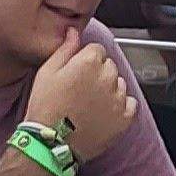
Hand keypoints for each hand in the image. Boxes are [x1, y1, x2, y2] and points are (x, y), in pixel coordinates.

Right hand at [24, 28, 136, 163]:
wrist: (50, 143)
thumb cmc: (45, 108)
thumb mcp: (47, 72)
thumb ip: (65, 49)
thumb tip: (74, 32)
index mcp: (89, 62)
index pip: (96, 49)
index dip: (84, 60)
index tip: (76, 72)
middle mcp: (108, 77)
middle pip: (109, 66)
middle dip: (98, 73)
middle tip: (80, 89)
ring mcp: (118, 98)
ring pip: (120, 84)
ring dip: (109, 89)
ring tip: (90, 104)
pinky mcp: (125, 118)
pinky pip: (130, 104)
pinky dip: (120, 106)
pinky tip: (103, 112)